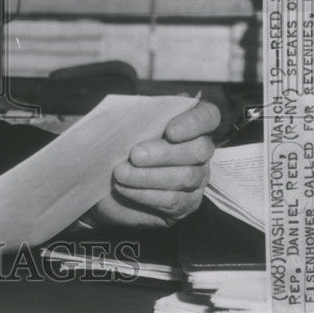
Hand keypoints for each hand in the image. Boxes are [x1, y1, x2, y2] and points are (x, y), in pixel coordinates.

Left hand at [88, 100, 219, 227]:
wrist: (106, 178)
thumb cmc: (122, 142)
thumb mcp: (128, 123)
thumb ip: (138, 113)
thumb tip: (135, 110)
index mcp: (191, 121)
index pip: (207, 116)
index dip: (193, 123)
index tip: (170, 131)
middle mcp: (201, 148)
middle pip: (198, 150)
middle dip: (165, 153)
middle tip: (134, 155)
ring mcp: (198, 177)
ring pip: (185, 177)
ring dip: (149, 176)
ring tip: (121, 174)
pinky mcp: (188, 202)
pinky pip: (174, 200)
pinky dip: (146, 194)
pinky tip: (125, 189)